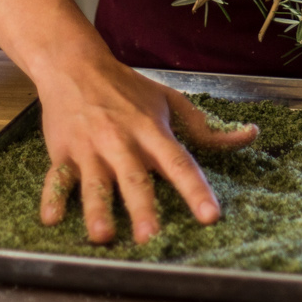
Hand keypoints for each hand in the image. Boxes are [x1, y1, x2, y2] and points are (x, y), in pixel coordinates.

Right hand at [36, 50, 259, 244]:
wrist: (75, 65)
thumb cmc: (126, 87)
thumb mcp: (168, 99)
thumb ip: (203, 126)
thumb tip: (248, 136)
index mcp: (150, 130)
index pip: (178, 162)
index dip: (195, 189)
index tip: (210, 215)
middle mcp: (121, 141)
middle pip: (134, 178)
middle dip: (142, 207)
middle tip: (150, 236)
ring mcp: (90, 148)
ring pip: (94, 183)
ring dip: (97, 209)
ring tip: (103, 234)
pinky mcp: (63, 152)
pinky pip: (56, 179)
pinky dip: (52, 199)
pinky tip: (52, 220)